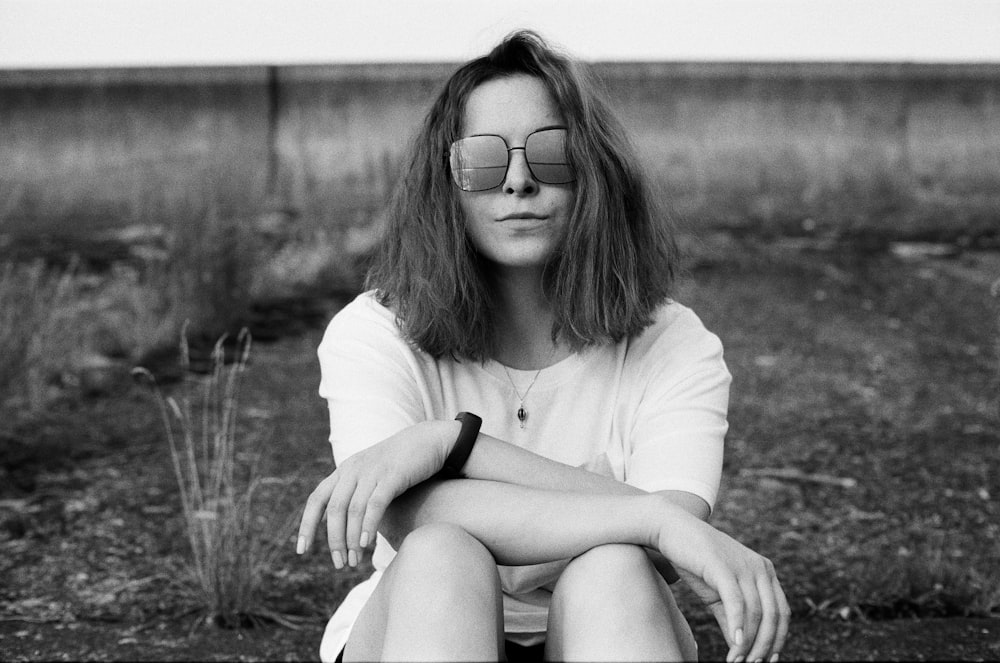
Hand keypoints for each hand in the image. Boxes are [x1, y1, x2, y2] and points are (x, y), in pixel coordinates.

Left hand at [296, 420, 456, 568]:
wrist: (430, 440)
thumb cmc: (401, 465)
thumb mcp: (372, 476)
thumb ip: (356, 495)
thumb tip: (343, 526)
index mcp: (345, 470)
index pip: (317, 499)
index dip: (306, 525)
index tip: (302, 551)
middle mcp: (354, 469)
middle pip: (334, 509)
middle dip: (334, 540)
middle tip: (339, 564)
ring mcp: (373, 470)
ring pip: (352, 509)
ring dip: (350, 539)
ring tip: (354, 561)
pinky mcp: (393, 475)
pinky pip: (374, 503)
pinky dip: (367, 525)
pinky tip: (365, 543)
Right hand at [655, 509, 789, 662]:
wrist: (671, 529)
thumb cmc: (694, 561)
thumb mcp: (717, 593)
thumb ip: (731, 616)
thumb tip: (740, 646)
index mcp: (764, 571)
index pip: (781, 612)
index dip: (778, 640)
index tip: (767, 660)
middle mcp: (760, 567)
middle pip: (773, 616)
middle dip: (764, 646)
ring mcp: (743, 565)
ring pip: (756, 613)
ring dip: (748, 643)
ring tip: (737, 660)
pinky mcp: (724, 567)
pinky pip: (737, 602)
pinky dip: (737, 626)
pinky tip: (734, 644)